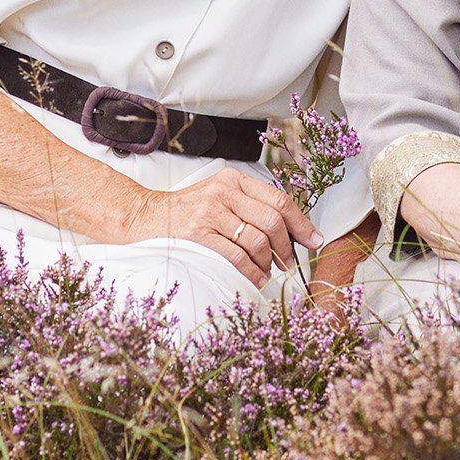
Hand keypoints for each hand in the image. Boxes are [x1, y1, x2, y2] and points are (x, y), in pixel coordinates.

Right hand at [128, 167, 315, 280]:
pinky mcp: (199, 233)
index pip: (279, 200)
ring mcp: (211, 211)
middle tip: (289, 264)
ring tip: (269, 272)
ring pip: (257, 240)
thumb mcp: (219, 197)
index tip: (314, 241)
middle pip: (272, 221)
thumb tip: (289, 231)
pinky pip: (237, 256)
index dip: (301, 223)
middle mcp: (224, 191)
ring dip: (269, 262)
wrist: (145, 216)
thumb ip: (249, 206)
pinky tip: (257, 279)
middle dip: (287, 248)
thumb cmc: (186, 211)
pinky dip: (253, 272)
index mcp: (234, 180)